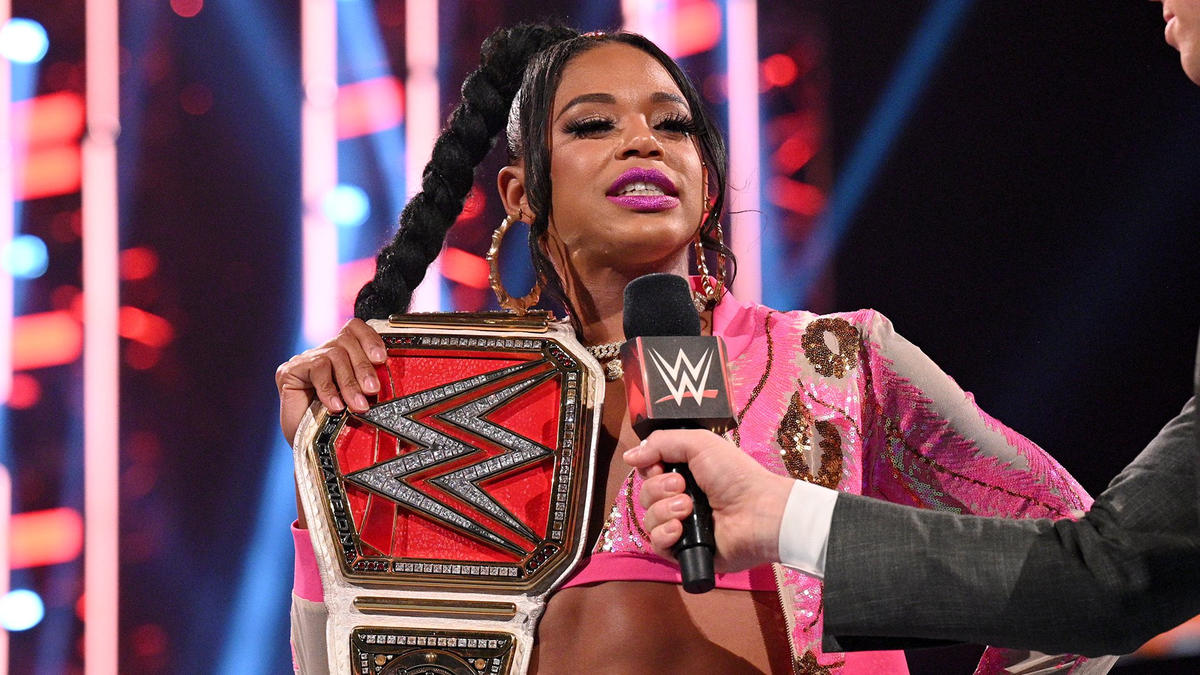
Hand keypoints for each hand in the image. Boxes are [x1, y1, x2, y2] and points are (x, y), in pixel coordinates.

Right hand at [275, 318, 386, 445]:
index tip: (381, 359)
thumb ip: (370, 382)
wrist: (309, 447)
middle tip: (373, 390)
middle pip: (347, 342)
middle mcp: (323, 351)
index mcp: (343, 352)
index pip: (354, 328)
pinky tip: (336, 406)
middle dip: (363, 367)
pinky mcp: (289, 371)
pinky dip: (329, 389)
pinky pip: (316, 370)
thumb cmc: (338, 423)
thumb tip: (391, 375)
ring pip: (334, 355)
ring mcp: (305, 360)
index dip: (370, 337)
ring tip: (358, 405)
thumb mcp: (361, 398)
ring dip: (349, 382)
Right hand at [624, 429, 793, 572]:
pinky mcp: (684, 551)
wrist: (757, 511)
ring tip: (689, 508)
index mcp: (684, 475)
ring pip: (649, 519)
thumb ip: (661, 443)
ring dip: (665, 510)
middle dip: (659, 489)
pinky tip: (680, 529)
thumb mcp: (699, 443)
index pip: (649, 473)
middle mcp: (680, 499)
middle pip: (645, 495)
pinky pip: (656, 544)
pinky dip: (664, 535)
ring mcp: (682, 527)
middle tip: (683, 487)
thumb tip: (629, 455)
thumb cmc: (734, 474)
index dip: (650, 469)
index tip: (662, 466)